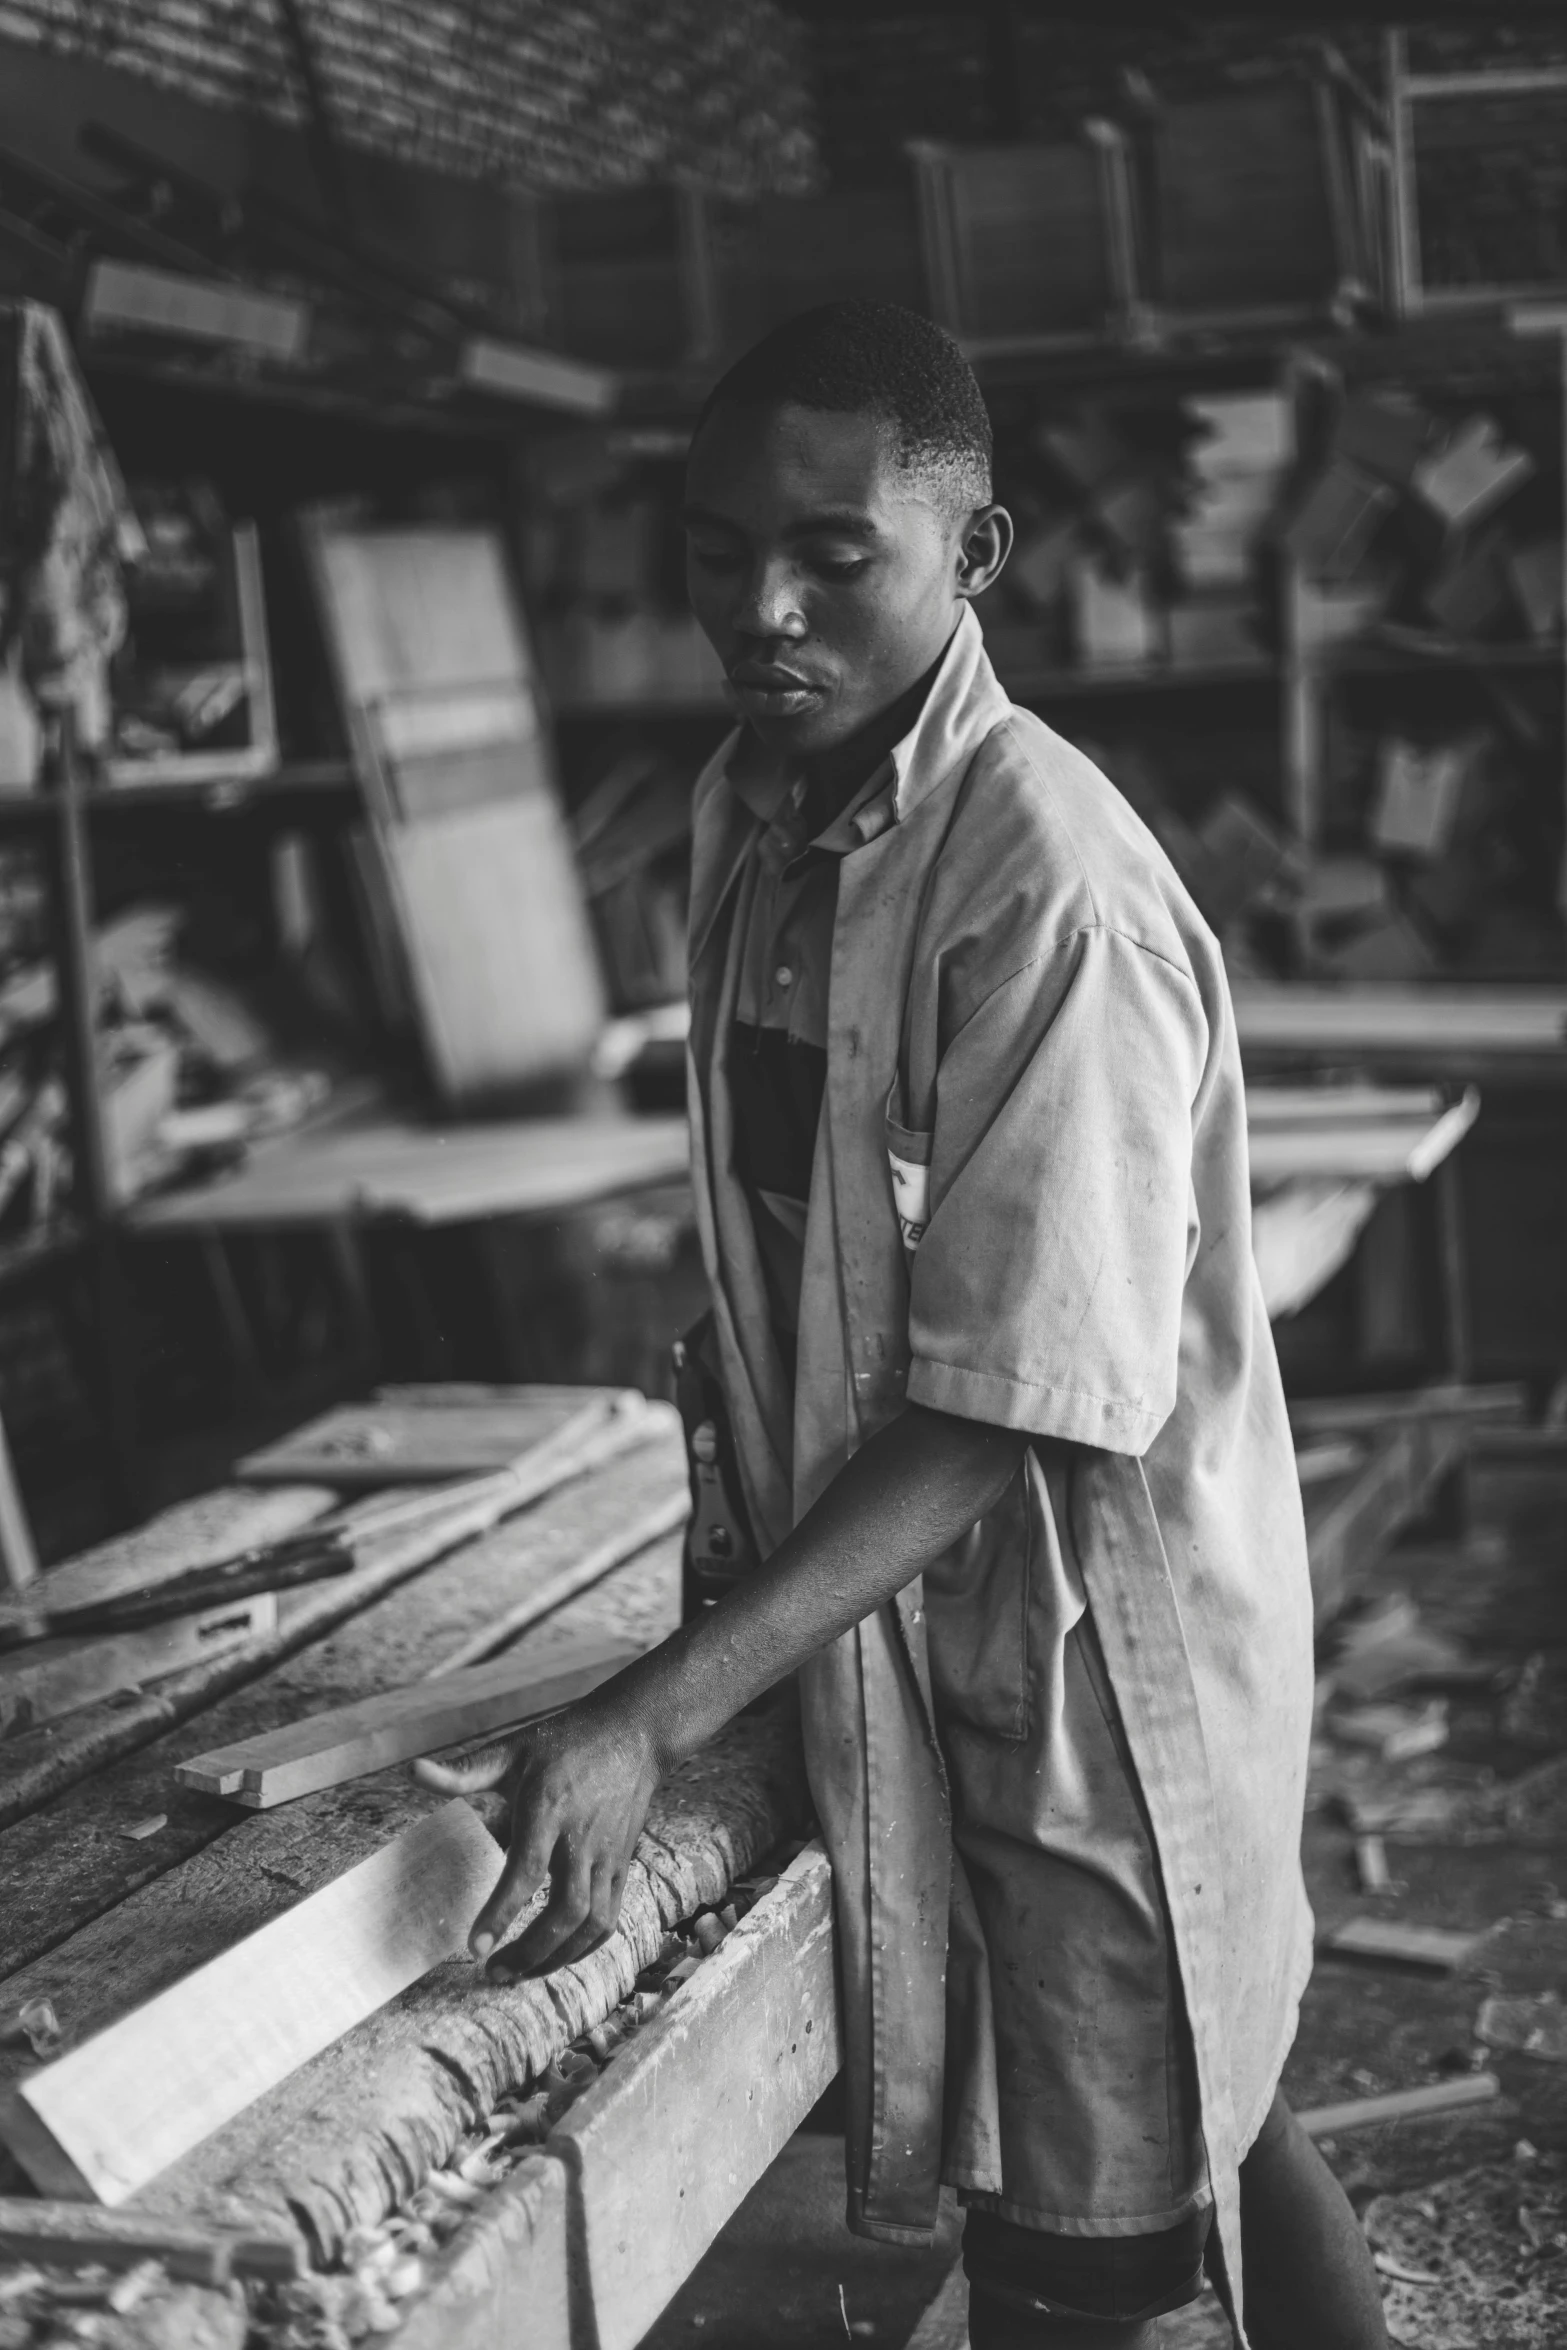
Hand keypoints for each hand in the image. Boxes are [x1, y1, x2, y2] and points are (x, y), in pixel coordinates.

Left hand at [415, 1692, 662, 1977]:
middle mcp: (582, 1838)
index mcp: (549, 1808)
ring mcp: (608, 1855)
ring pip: (591, 1924)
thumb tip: (412, 1771)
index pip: (526, 1869)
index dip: (500, 1912)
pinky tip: (554, 1957)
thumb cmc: (566, 1743)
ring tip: (518, 1974)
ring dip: (556, 1959)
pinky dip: (583, 1949)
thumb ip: (464, 1770)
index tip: (474, 1947)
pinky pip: (608, 1919)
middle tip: (492, 1973)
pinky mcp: (622, 1865)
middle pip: (565, 1912)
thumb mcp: (512, 1749)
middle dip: (530, 1953)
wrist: (633, 1735)